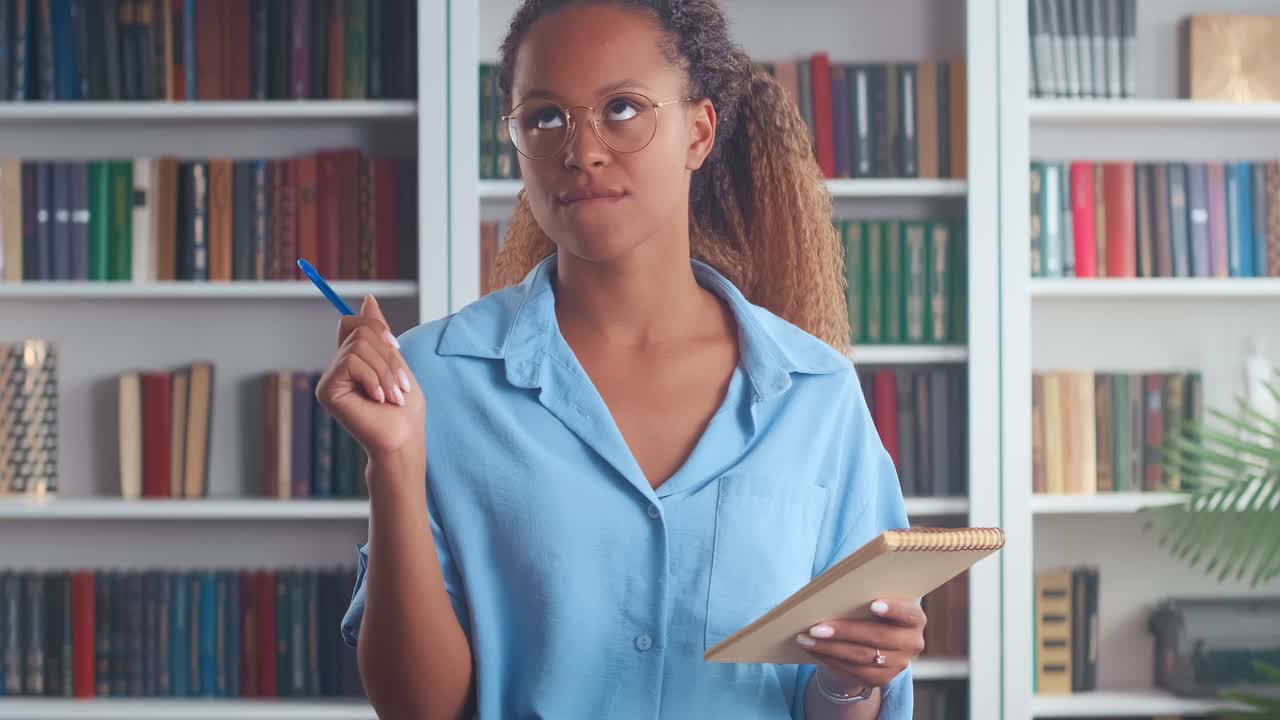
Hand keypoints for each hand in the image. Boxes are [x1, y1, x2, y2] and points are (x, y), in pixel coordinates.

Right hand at [315, 295, 424, 463]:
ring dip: (384, 370)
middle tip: (399, 384)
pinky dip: (373, 379)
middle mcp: (337, 367)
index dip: (376, 329)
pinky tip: (378, 399)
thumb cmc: (405, 408)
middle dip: (387, 355)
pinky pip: (350, 362)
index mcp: (353, 360)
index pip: (353, 323)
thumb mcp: (396, 362)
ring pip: (357, 345)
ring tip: (392, 395)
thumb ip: (379, 333)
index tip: (395, 347)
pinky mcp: (326, 390)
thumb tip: (368, 300)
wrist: (403, 439)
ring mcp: (330, 379)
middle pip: (357, 330)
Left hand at [795, 598, 925, 693]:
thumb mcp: (873, 600)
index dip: (893, 609)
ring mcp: (899, 664)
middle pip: (878, 637)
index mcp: (914, 618)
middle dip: (844, 632)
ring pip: (862, 657)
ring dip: (830, 648)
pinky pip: (854, 671)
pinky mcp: (883, 679)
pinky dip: (830, 659)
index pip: (908, 613)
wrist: (873, 640)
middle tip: (816, 627)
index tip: (873, 604)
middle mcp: (912, 642)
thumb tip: (834, 590)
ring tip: (806, 639)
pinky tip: (813, 650)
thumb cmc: (870, 610)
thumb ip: (865, 595)